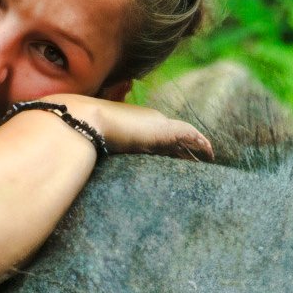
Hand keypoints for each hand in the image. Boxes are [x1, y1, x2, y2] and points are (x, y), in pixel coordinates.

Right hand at [56, 96, 213, 160]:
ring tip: (209, 160)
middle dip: (185, 150)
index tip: (176, 159)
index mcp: (134, 125)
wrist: (83, 122)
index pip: (157, 138)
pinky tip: (210, 153)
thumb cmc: (83, 135)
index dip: (168, 148)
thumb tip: (89, 169)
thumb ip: (101, 155)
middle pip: (173, 138)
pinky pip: (190, 136)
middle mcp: (148, 122)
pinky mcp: (164, 129)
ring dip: (196, 148)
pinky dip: (200, 143)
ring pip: (184, 137)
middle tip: (198, 162)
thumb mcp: (96, 148)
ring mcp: (157, 124)